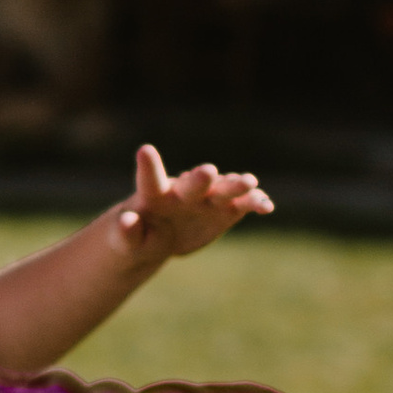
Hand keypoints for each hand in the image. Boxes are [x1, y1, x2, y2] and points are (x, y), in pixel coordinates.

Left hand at [114, 143, 272, 259]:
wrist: (159, 236)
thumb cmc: (136, 238)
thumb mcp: (126, 242)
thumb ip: (126, 232)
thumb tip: (126, 221)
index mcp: (154, 194)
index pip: (150, 178)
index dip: (148, 166)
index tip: (144, 151)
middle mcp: (184, 190)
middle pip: (193, 182)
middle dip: (201, 178)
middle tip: (208, 171)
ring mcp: (207, 198)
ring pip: (223, 188)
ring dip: (235, 185)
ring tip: (249, 183)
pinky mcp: (226, 209)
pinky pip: (243, 204)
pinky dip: (255, 202)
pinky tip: (266, 206)